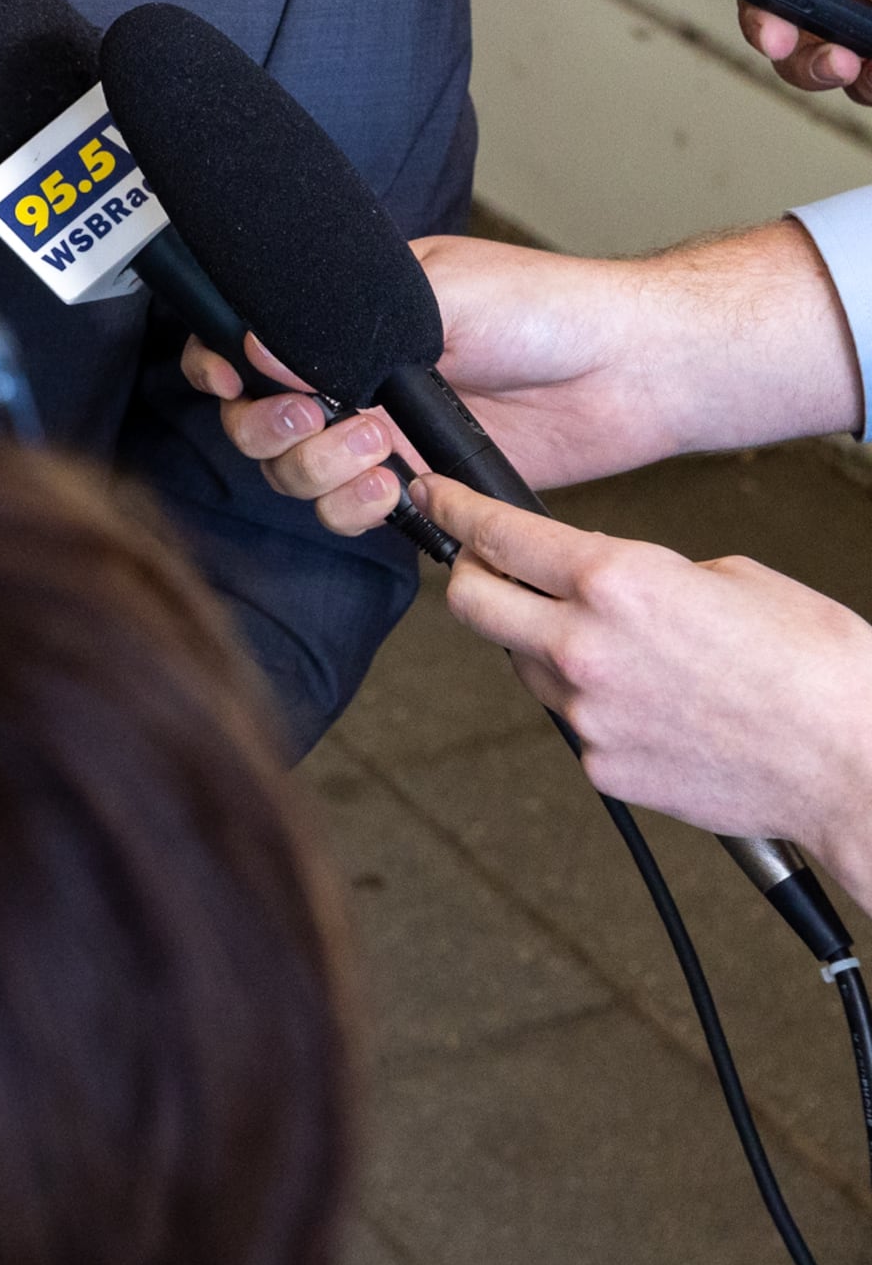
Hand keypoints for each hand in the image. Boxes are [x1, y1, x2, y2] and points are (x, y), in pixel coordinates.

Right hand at [183, 224, 862, 533]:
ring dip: (317, 470)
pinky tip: (395, 490)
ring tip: (378, 452)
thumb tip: (258, 348)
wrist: (633, 369)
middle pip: (253, 420)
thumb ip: (345, 327)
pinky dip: (358, 510)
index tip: (225, 376)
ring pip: (294, 473)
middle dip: (268, 427)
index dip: (217, 365)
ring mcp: (383, 435)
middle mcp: (350, 378)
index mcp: (341, 319)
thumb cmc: (547, 307)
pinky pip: (355, 513)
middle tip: (315, 417)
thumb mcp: (439, 291)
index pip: (244, 343)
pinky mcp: (422, 484)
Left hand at [423, 479, 871, 892]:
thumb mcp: (731, 576)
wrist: (858, 765)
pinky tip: (650, 704)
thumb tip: (607, 581)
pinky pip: (571, 721)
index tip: (435, 498)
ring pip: (521, 665)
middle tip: (490, 568)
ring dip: (541, 645)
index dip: (455, 509)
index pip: (497, 533)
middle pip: (470, 602)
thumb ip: (646, 573)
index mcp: (618, 582)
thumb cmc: (820, 670)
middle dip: (472, 576)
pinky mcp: (601, 767)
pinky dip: (591, 705)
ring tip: (618, 649)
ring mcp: (587, 714)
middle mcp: (586, 647)